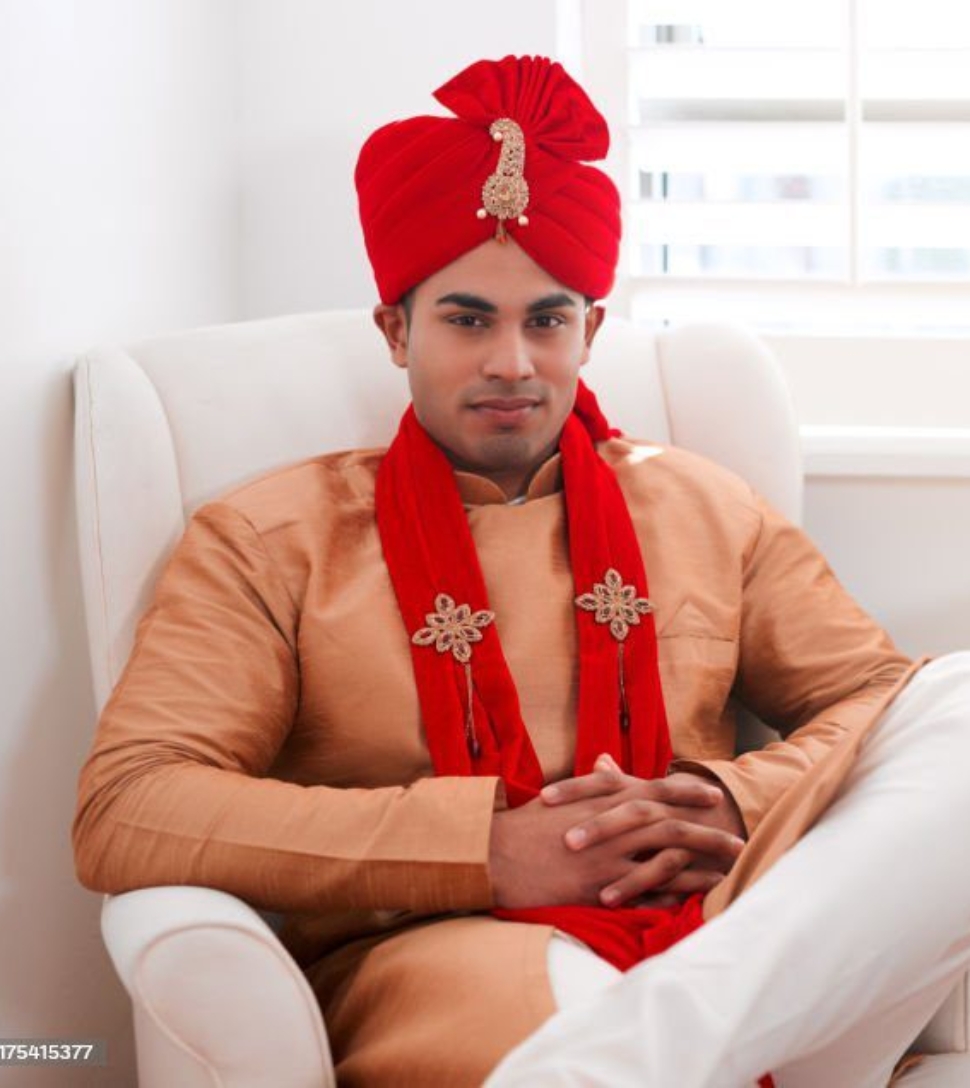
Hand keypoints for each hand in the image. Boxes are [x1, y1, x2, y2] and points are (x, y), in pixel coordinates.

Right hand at [489, 770, 738, 909]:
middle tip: (736, 838)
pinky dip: (669, 895)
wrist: (494, 854)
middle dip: (707, 830)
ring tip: (725, 873)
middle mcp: (611, 826)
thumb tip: (608, 767)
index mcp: (602, 800)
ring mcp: (607, 858)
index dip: (686, 792)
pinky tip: (690, 900)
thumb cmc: (523, 825)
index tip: (712, 794)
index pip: (654, 790)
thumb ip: (591, 784)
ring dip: (699, 866)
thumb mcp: (560, 798)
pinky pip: (643, 893)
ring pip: (665, 859)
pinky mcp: (598, 887)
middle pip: (670, 824)